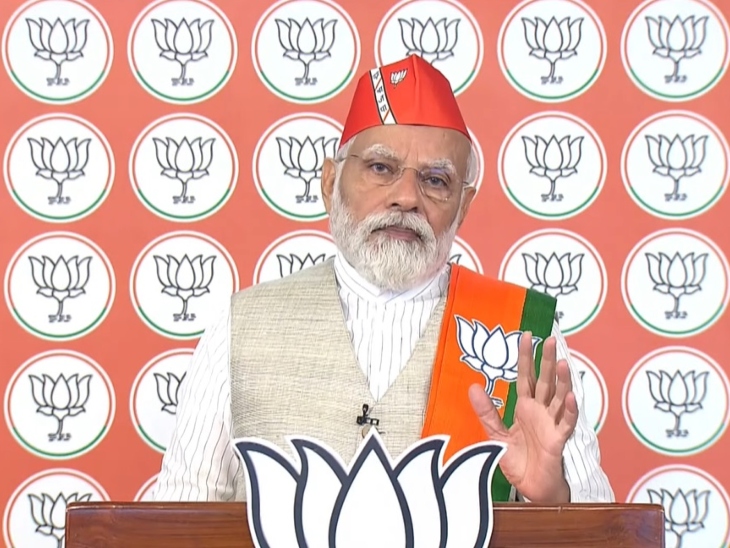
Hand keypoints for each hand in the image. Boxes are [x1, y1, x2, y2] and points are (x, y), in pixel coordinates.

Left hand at [468, 331, 577, 503]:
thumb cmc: (518, 460)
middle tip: (550, 340)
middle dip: (547, 361)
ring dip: (562, 382)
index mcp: (525, 407)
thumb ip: (486, 411)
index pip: (525, 376)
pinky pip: (565, 423)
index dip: (526, 357)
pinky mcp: (558, 440)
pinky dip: (569, 411)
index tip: (527, 336)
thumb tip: (473, 387)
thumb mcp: (496, 434)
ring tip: (562, 363)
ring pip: (559, 398)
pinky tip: (571, 397)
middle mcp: (540, 411)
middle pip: (545, 381)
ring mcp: (551, 424)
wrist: (530, 487)